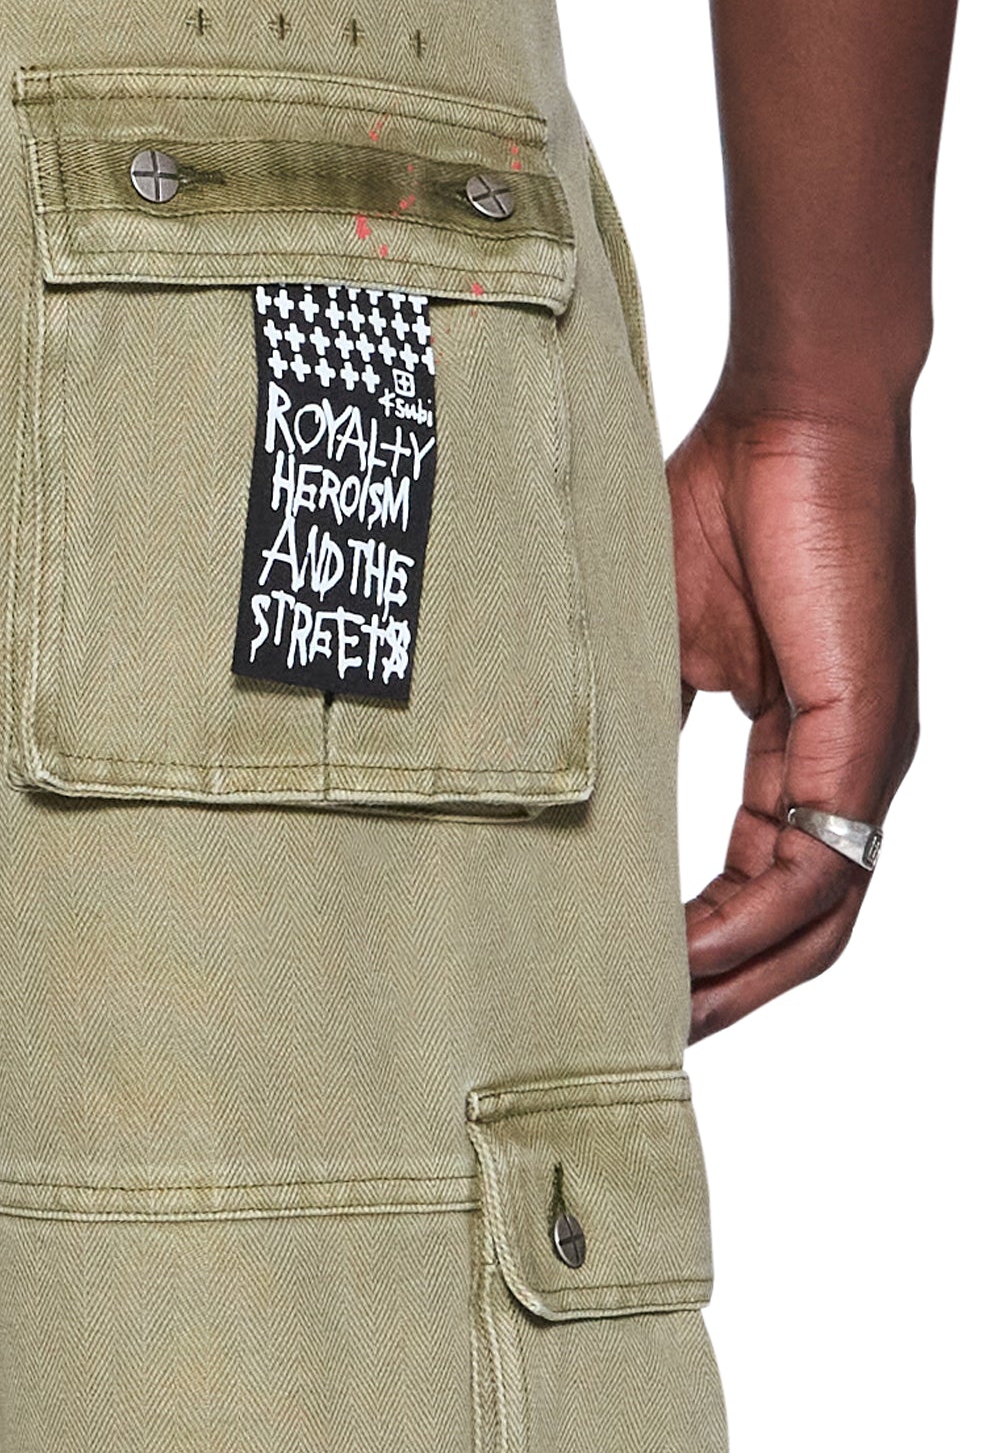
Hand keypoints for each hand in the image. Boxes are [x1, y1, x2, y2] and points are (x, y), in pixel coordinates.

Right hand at [667, 390, 918, 1039]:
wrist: (791, 416)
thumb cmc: (732, 500)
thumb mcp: (668, 639)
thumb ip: (648, 722)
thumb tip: (584, 792)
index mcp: (809, 745)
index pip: (769, 877)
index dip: (709, 942)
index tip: (635, 980)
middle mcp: (849, 766)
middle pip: (806, 923)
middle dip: (733, 989)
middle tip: (651, 1036)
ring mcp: (867, 755)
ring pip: (822, 914)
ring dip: (744, 977)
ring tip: (664, 1019)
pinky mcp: (867, 731)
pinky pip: (822, 863)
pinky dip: (758, 921)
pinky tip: (692, 954)